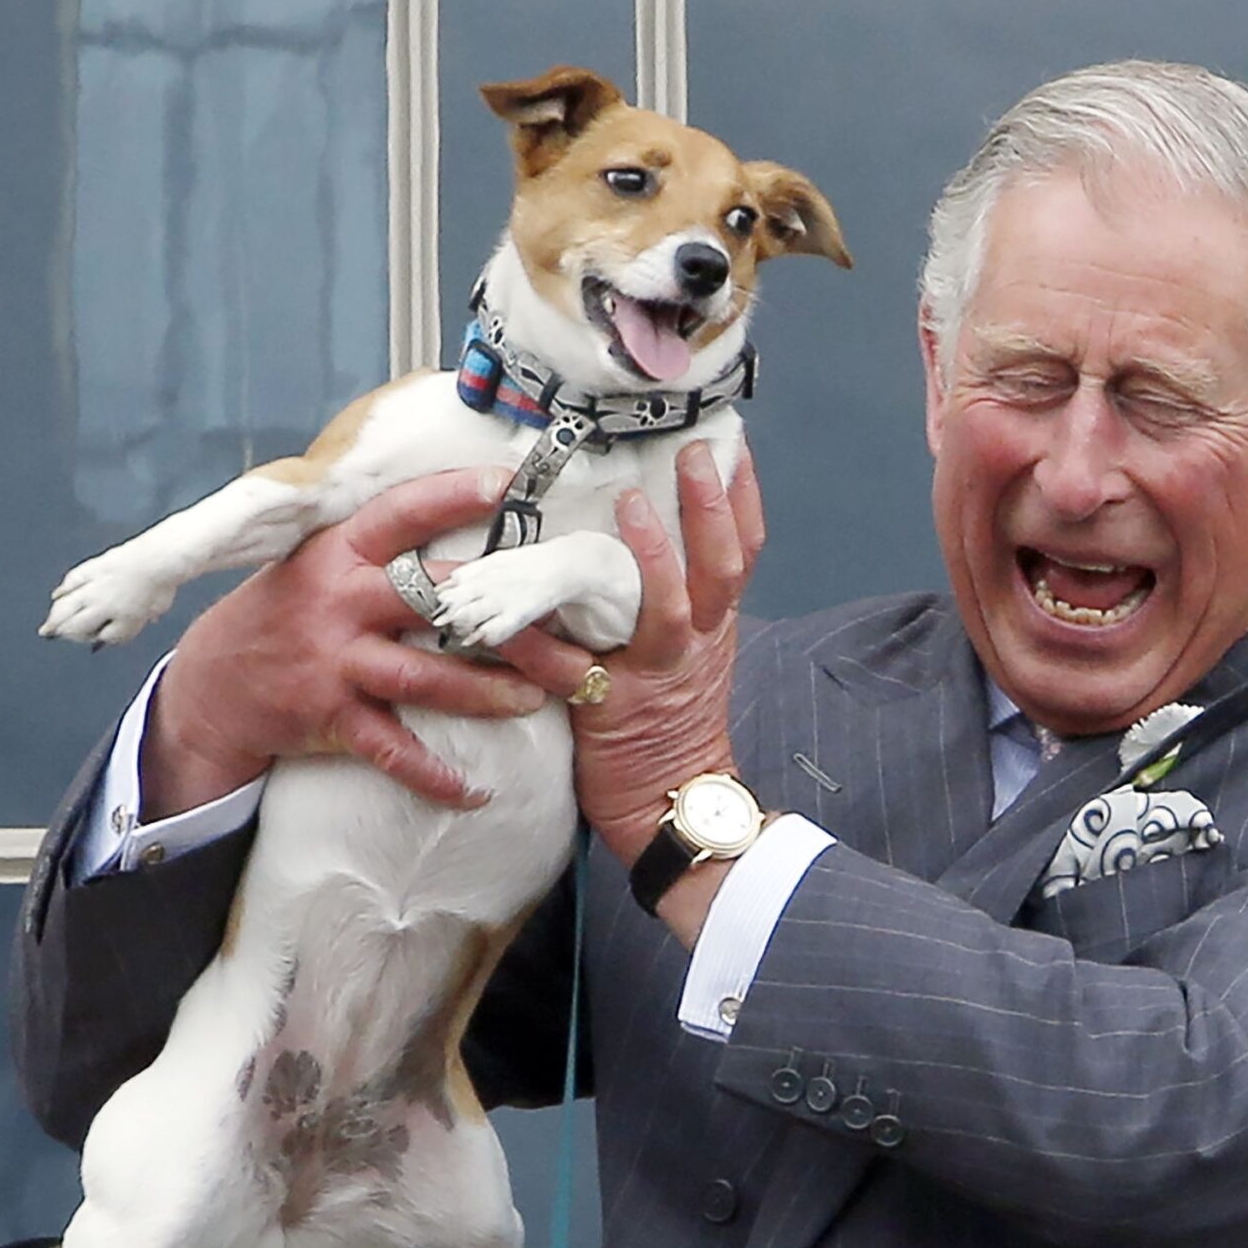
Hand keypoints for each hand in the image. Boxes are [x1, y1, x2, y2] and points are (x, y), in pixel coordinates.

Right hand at [144, 465, 550, 814]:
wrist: (211, 687)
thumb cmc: (281, 616)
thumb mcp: (314, 563)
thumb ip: (375, 546)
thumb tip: (456, 515)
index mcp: (337, 553)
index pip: (400, 514)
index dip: (452, 496)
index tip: (506, 483)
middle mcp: (339, 602)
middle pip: (431, 600)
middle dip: (500, 615)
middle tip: (561, 623)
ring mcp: (335, 661)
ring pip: (423, 677)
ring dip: (484, 691)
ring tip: (538, 698)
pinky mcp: (329, 717)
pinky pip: (391, 751)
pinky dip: (433, 776)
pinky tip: (476, 791)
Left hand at [502, 440, 765, 866]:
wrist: (672, 803)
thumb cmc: (675, 724)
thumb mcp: (694, 656)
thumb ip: (677, 602)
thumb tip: (646, 535)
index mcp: (715, 627)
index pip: (744, 553)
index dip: (741, 499)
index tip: (732, 444)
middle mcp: (696, 644)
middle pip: (721, 567)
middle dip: (711, 507)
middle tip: (694, 452)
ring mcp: (655, 675)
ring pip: (667, 608)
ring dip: (651, 554)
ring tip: (630, 503)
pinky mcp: (609, 709)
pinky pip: (568, 669)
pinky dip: (534, 641)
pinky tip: (503, 615)